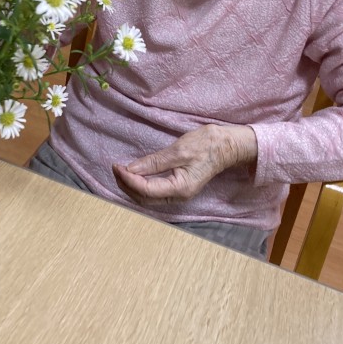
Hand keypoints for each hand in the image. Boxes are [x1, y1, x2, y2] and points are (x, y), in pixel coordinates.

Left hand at [112, 124, 257, 205]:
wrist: (227, 146)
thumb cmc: (206, 145)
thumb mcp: (178, 150)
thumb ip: (154, 162)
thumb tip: (131, 169)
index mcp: (180, 188)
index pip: (145, 189)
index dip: (128, 179)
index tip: (117, 166)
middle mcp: (178, 196)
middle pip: (144, 198)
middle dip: (126, 185)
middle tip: (115, 168)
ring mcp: (179, 194)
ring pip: (148, 198)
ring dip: (132, 187)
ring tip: (121, 172)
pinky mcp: (178, 188)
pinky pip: (154, 192)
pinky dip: (141, 186)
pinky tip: (134, 176)